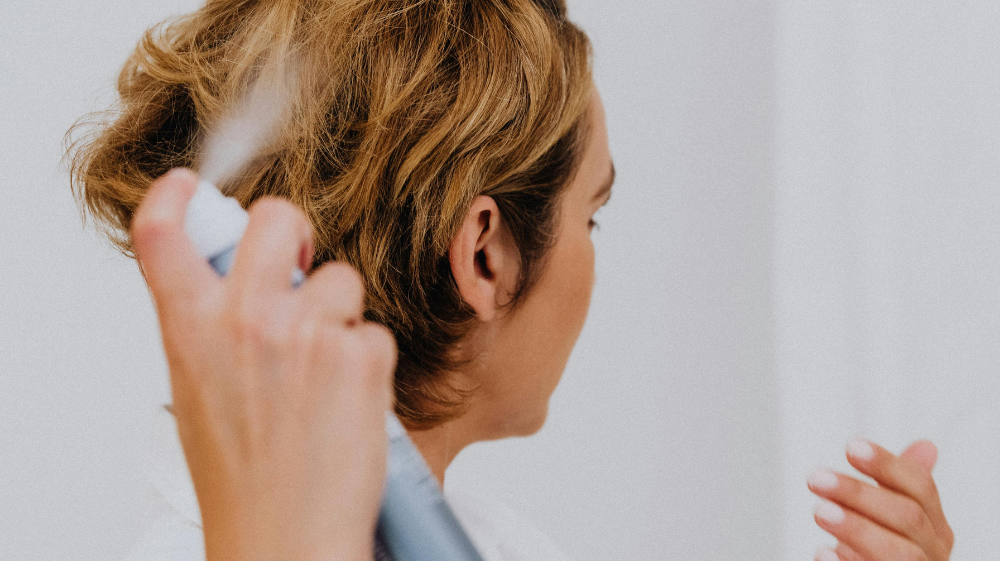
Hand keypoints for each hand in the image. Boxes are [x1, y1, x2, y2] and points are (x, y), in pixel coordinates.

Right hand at [131, 168, 395, 560]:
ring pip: (341, 279)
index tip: (191, 187)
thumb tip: (234, 283)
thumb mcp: (199, 390)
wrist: (286, 535)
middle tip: (300, 266)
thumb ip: (210, 327)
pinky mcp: (360, 354)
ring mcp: (306, 331)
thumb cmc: (243, 474)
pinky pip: (374, 330)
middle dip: (295, 232)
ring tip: (324, 374)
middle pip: (279, 217)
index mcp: (190, 326)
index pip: (164, 232)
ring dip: (339, 315)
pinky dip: (367, 360)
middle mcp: (245, 318)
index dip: (177, 196)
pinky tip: (348, 401)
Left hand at [808, 439, 953, 560]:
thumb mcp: (892, 517)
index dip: (887, 465)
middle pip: (907, 517)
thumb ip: (900, 484)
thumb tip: (926, 446)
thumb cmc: (881, 552)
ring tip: (820, 511)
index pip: (920, 488)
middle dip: (861, 494)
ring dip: (856, 528)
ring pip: (899, 553)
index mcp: (934, 528)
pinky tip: (823, 552)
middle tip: (817, 479)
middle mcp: (931, 554)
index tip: (851, 446)